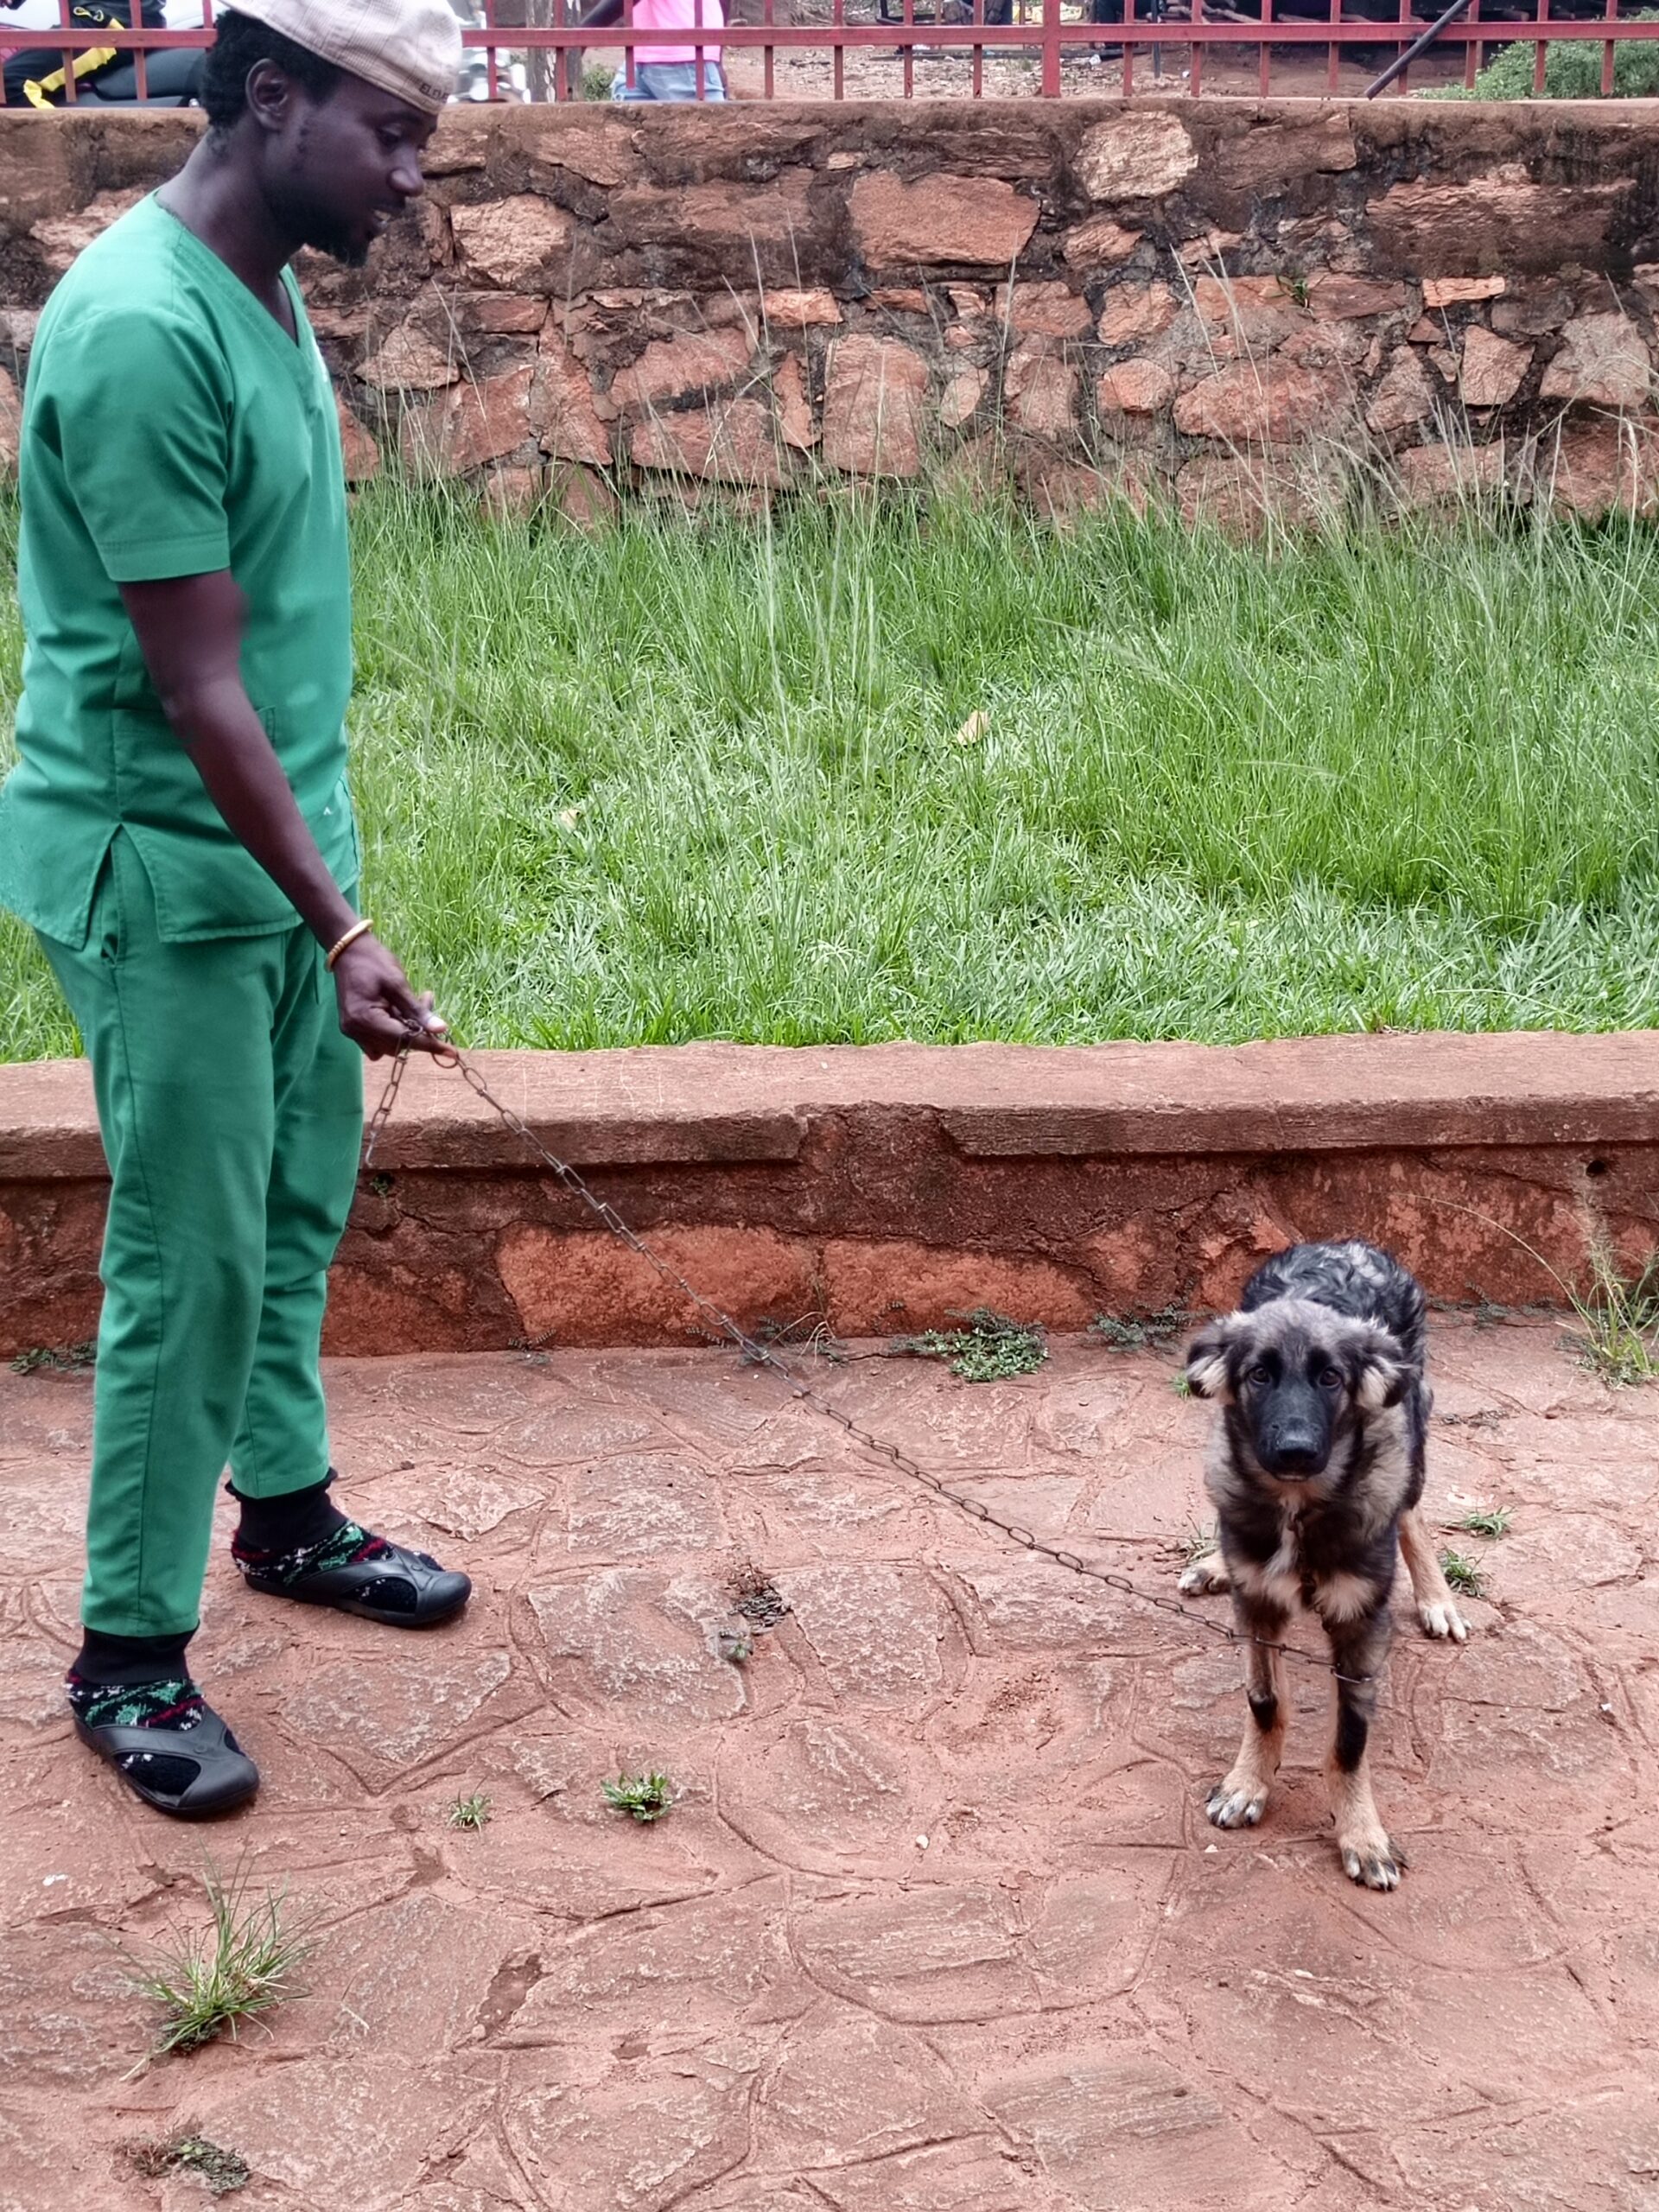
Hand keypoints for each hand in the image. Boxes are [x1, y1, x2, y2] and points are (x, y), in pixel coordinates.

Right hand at [331, 934, 449, 1059]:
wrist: (349, 950)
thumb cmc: (373, 962)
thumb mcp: (397, 983)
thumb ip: (417, 1009)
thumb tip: (441, 1030)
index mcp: (365, 1019)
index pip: (403, 1039)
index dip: (429, 1045)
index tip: (452, 1052)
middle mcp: (356, 1030)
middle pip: (397, 1045)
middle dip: (418, 1030)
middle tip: (428, 1001)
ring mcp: (353, 1030)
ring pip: (390, 1044)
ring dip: (408, 1028)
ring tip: (417, 1001)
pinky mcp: (354, 1027)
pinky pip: (379, 1039)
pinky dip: (395, 1030)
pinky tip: (400, 1010)